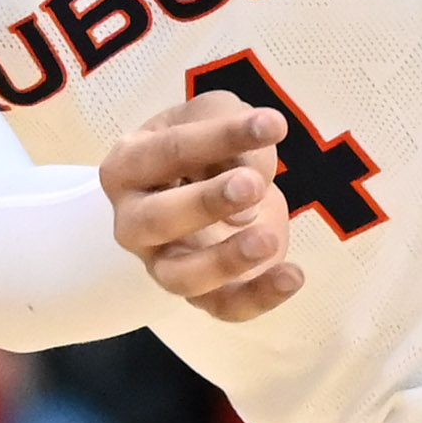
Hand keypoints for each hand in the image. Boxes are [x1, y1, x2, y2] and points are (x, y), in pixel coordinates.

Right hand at [103, 97, 303, 319]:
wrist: (211, 186)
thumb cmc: (205, 146)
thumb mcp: (213, 114)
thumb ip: (225, 126)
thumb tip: (247, 178)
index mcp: (129, 167)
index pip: (167, 152)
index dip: (219, 138)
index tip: (273, 125)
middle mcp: (134, 221)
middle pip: (156, 220)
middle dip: (204, 203)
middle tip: (252, 186)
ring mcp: (163, 263)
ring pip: (180, 277)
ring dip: (224, 260)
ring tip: (268, 238)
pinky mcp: (202, 294)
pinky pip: (223, 308)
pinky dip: (258, 298)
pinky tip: (292, 275)